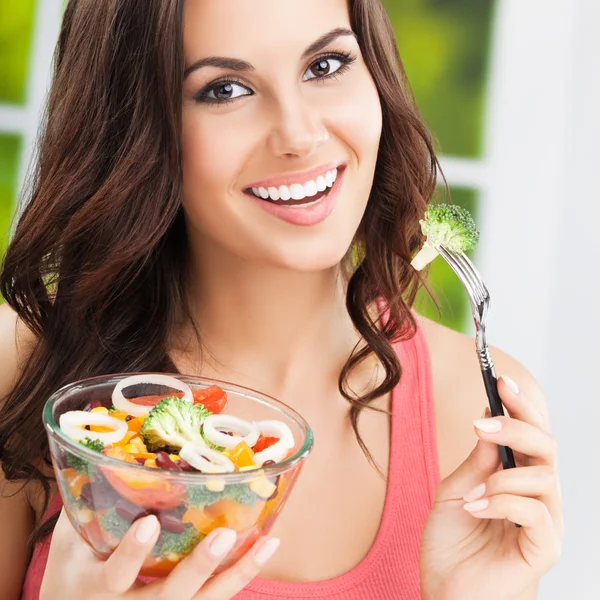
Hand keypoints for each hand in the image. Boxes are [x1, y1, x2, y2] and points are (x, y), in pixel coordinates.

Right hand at [40, 510, 279, 599]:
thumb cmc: (73, 569)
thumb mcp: (72, 539)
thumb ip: (87, 501)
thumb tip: (105, 448)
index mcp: (97, 588)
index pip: (114, 577)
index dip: (131, 555)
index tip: (148, 525)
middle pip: (170, 598)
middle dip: (197, 569)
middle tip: (223, 536)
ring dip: (236, 574)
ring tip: (267, 544)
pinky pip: (214, 597)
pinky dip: (241, 574)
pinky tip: (266, 547)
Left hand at [420, 376, 562, 599]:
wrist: (444, 594)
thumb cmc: (451, 546)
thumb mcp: (455, 491)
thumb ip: (478, 460)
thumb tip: (490, 418)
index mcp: (516, 480)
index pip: (530, 435)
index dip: (520, 405)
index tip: (499, 379)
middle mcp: (536, 497)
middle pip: (547, 447)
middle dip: (518, 425)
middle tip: (481, 423)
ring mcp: (543, 523)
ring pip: (545, 477)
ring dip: (501, 477)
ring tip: (471, 493)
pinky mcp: (544, 549)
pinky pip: (536, 513)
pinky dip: (502, 503)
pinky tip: (475, 508)